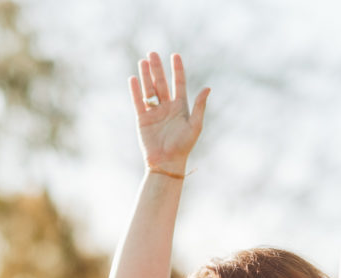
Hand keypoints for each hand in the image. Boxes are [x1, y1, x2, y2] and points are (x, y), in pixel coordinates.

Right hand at [129, 52, 210, 172]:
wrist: (166, 162)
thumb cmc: (183, 146)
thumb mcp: (195, 125)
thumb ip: (199, 106)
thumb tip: (207, 88)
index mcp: (181, 107)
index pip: (179, 83)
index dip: (177, 69)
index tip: (175, 55)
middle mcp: (167, 107)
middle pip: (161, 83)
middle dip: (157, 68)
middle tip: (153, 53)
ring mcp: (154, 112)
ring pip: (149, 89)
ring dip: (146, 76)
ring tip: (142, 61)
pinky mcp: (143, 119)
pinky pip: (138, 102)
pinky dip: (136, 91)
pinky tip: (133, 78)